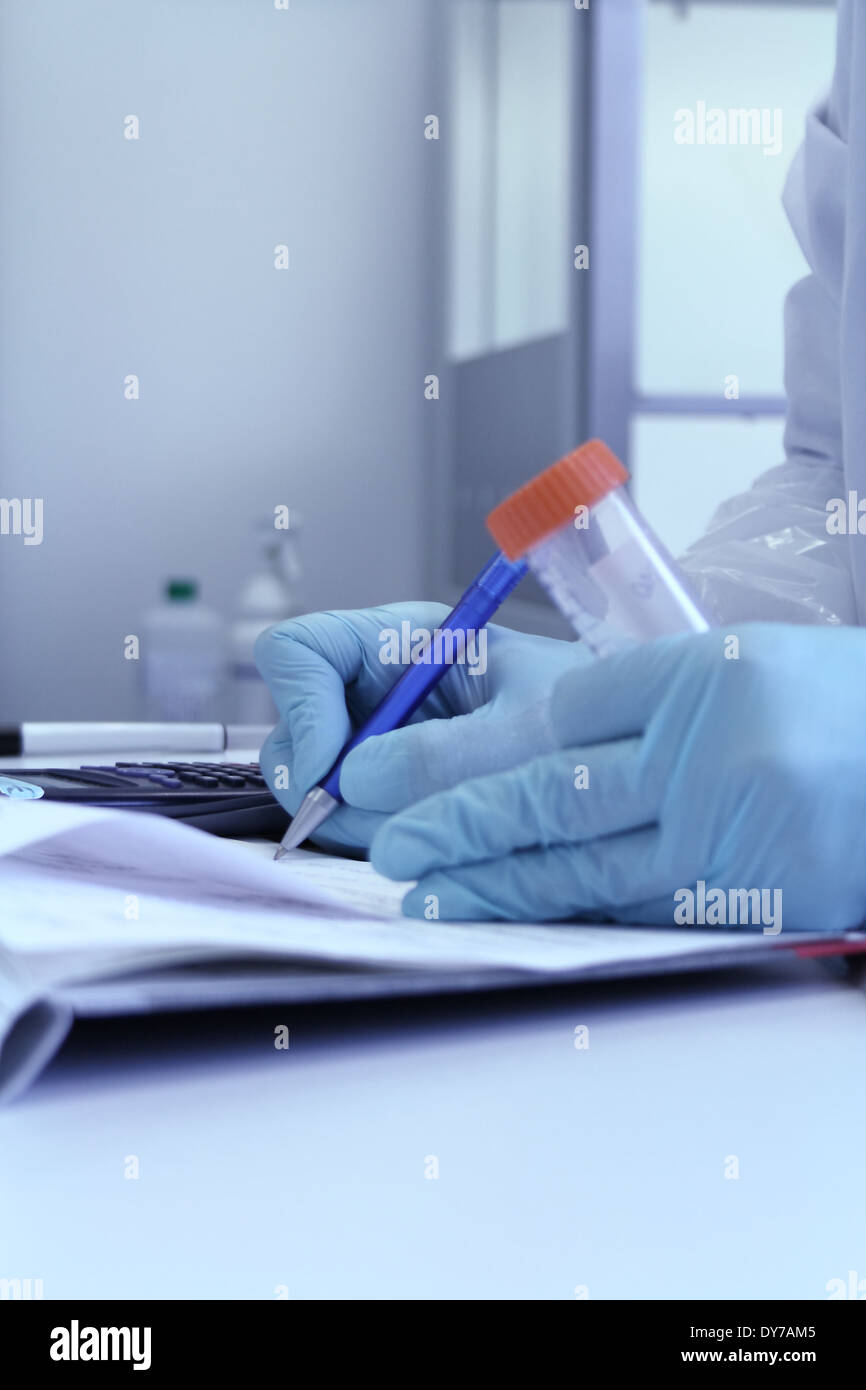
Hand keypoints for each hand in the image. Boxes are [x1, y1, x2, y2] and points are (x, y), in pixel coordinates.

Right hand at [255, 603, 584, 852]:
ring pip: (318, 790)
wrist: (635, 764)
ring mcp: (383, 746)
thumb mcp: (525, 735)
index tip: (333, 770)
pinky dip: (380, 843)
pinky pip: (352, 825)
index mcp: (405, 641)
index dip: (300, 708)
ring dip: (358, 824)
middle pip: (293, 731)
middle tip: (381, 821)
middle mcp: (381, 690)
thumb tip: (348, 782)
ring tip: (438, 826)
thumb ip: (438, 757)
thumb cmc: (597, 725)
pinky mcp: (395, 795)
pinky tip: (438, 842)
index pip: (299, 651)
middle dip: (324, 785)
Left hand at [370, 624, 865, 930]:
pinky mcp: (748, 905)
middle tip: (371, 813)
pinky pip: (630, 908)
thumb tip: (537, 740)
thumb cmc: (839, 704)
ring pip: (578, 860)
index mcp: (705, 676)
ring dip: (485, 872)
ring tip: (410, 878)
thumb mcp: (740, 661)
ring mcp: (730, 838)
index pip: (560, 712)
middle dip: (450, 803)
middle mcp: (711, 757)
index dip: (464, 740)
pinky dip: (556, 911)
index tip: (393, 754)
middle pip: (553, 784)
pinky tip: (497, 914)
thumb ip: (642, 694)